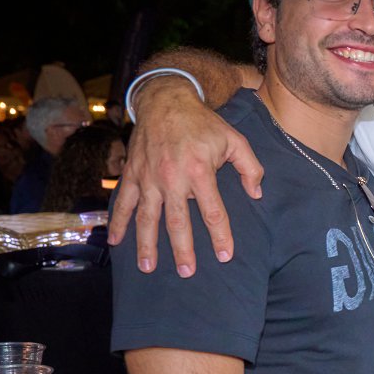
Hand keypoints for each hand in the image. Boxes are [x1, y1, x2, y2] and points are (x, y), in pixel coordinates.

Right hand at [107, 79, 264, 275]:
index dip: (220, 236)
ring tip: (149, 267)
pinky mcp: (132, 174)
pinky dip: (119, 222)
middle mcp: (172, 177)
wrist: (165, 101)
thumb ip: (251, 167)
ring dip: (147, 244)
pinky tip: (116, 242)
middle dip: (183, 250)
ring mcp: (149, 177)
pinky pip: (124, 202)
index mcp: (200, 171)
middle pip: (178, 221)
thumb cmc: (204, 124)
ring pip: (147, 217)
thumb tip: (257, 193)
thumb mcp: (235, 140)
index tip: (225, 256)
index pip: (213, 211)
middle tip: (187, 272)